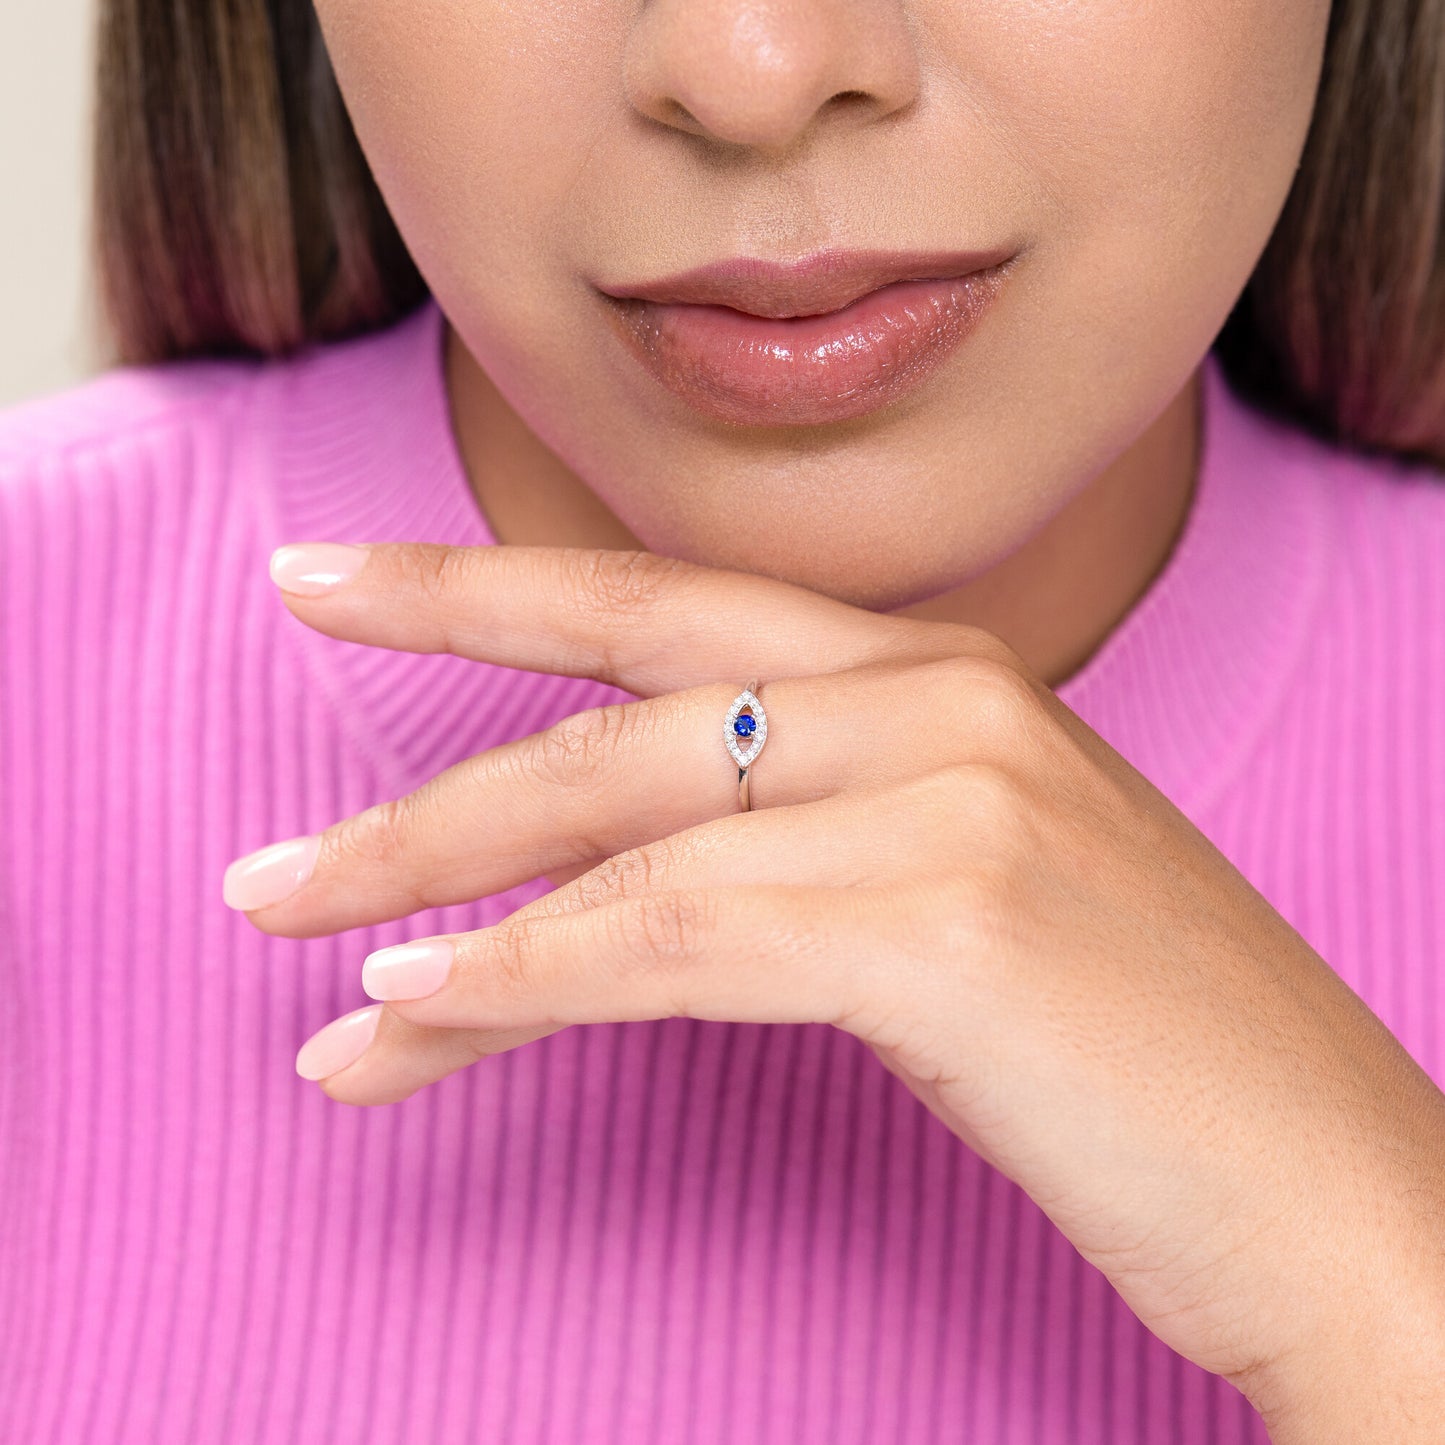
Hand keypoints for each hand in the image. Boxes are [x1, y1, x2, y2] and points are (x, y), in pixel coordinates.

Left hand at [231, 540, 1444, 1424]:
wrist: (1339, 1192)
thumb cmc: (1142, 1056)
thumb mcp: (958, 890)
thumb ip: (810, 833)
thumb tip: (625, 868)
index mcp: (944, 674)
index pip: (664, 613)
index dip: (485, 590)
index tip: (345, 583)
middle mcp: (940, 699)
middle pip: (618, 689)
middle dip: (422, 714)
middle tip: (271, 777)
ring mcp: (947, 796)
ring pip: (618, 826)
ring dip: (432, 898)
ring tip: (299, 955)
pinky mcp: (943, 924)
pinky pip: (665, 940)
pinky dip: (523, 980)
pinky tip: (414, 1018)